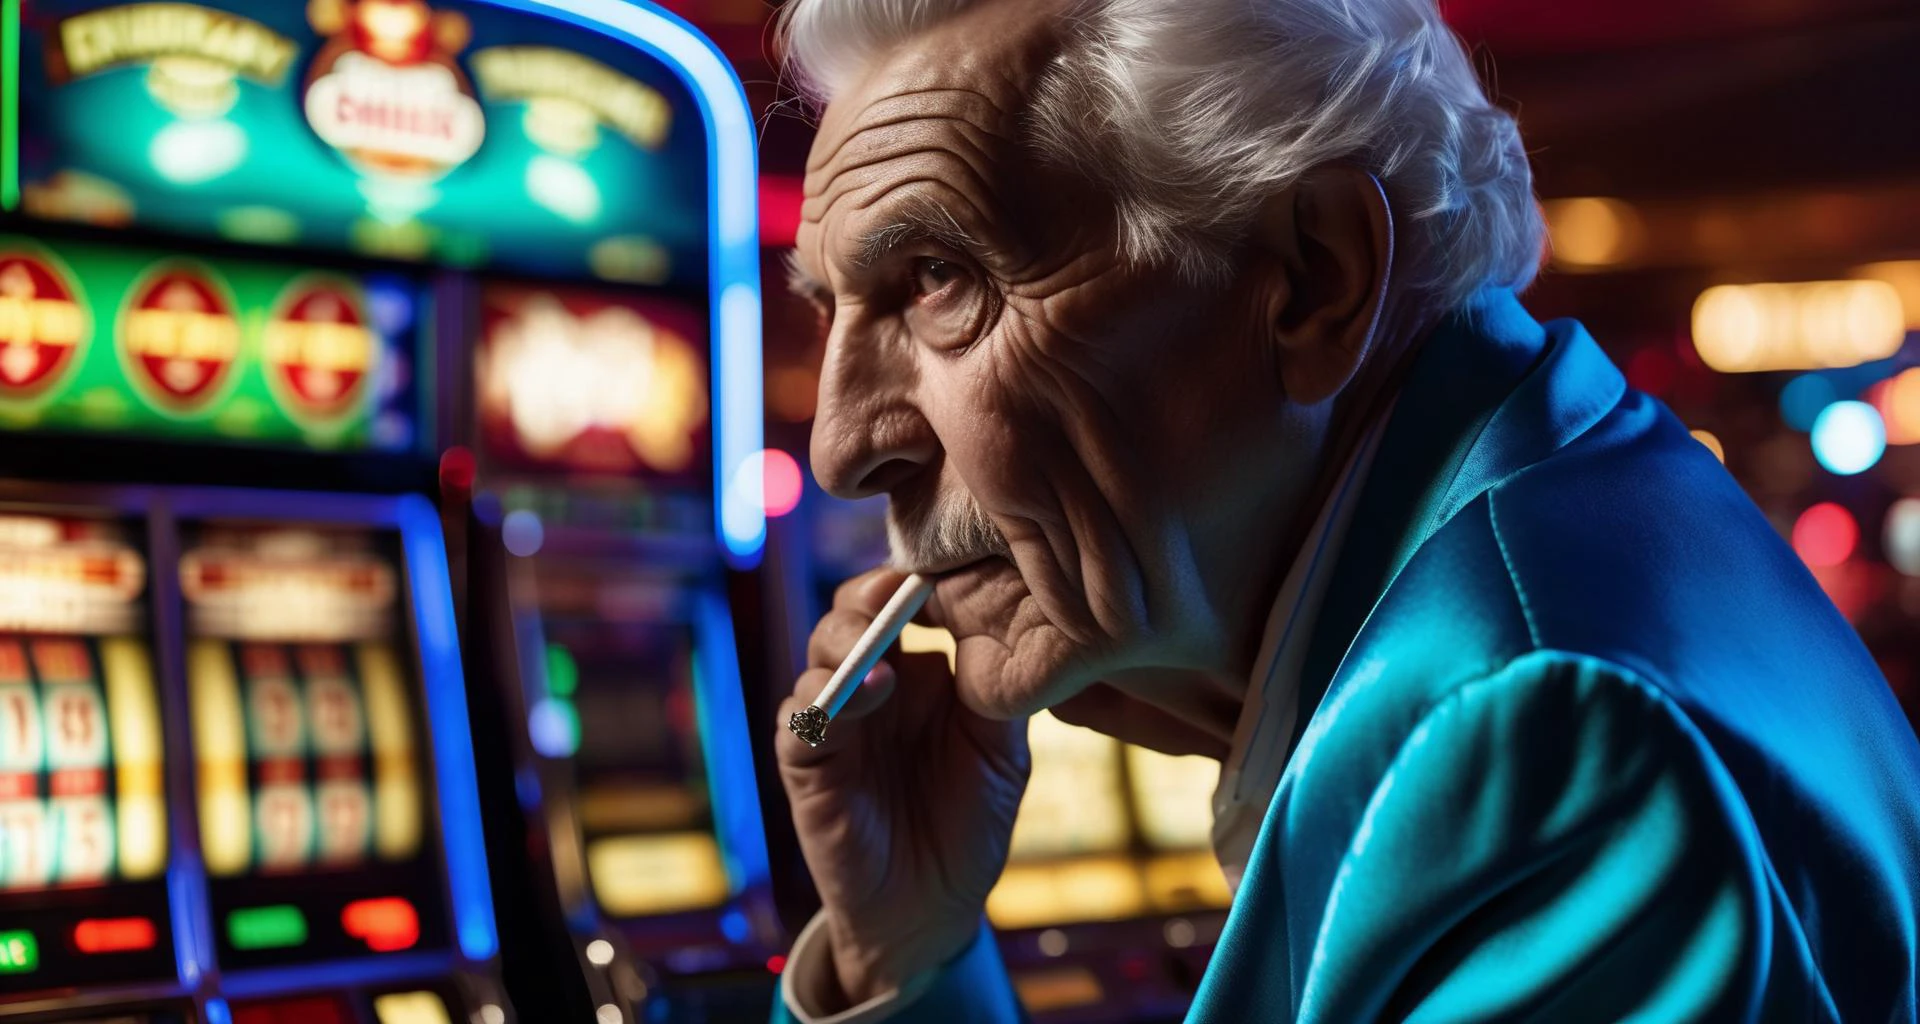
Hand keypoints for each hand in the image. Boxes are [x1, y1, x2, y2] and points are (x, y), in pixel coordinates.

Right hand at [776, 567, 1029, 1006]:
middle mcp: (869, 687)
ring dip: (845, 647)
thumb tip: (1006, 620)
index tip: (937, 568)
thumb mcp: (1000, 751)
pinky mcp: (806, 766)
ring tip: (883, 658)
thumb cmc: (968, 821)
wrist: (932, 908)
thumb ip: (997, 692)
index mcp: (915, 671)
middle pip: (849, 615)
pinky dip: (823, 704)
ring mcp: (835, 724)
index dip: (911, 581)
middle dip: (866, 599)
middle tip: (893, 594)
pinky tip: (863, 699)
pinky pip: (799, 723)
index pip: (900, 605)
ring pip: (819, 659)